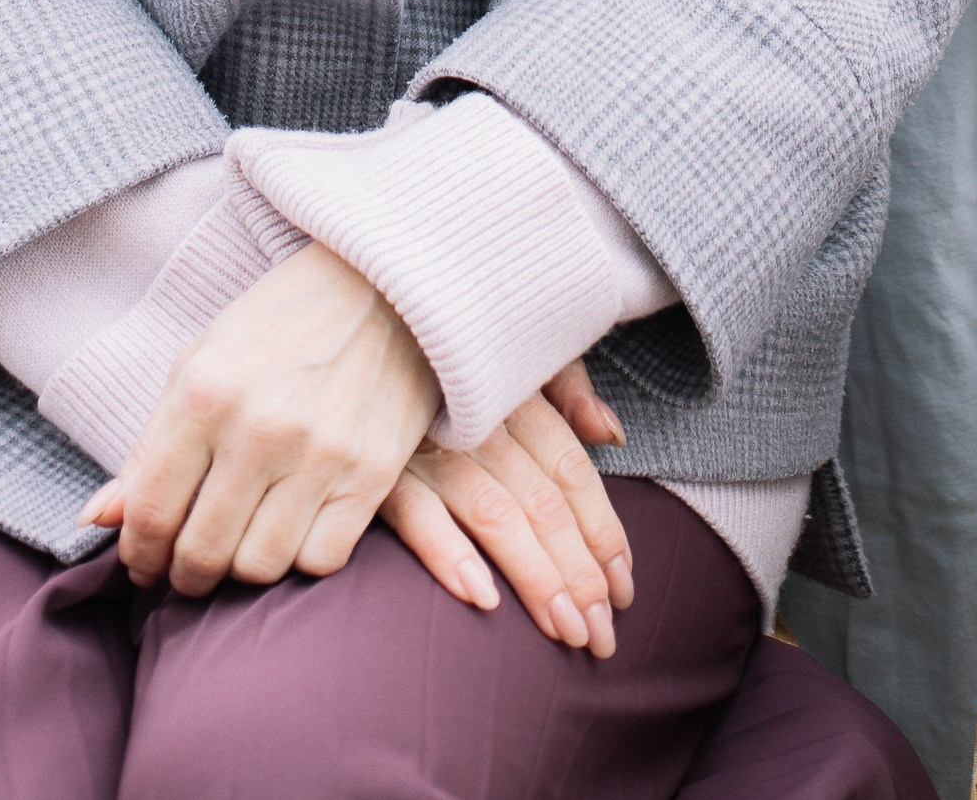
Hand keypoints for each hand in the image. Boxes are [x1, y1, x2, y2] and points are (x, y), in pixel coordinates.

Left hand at [86, 239, 433, 597]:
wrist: (383, 285)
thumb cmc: (279, 323)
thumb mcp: (201, 361)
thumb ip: (151, 446)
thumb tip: (94, 519)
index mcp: (205, 392)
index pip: (151, 512)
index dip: (139, 554)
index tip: (144, 562)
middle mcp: (259, 426)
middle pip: (202, 552)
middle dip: (185, 574)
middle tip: (190, 566)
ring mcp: (320, 452)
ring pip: (259, 566)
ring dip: (241, 569)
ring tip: (241, 544)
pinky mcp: (371, 472)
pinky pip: (320, 560)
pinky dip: (301, 558)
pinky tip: (295, 528)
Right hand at [379, 364, 637, 654]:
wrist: (352, 343)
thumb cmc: (437, 359)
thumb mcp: (510, 352)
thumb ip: (565, 387)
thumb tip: (611, 434)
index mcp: (513, 393)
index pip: (570, 469)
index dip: (603, 529)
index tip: (624, 586)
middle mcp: (477, 421)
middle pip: (543, 502)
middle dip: (579, 573)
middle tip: (602, 634)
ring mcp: (428, 446)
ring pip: (496, 516)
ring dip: (535, 577)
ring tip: (564, 630)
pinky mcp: (379, 472)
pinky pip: (418, 516)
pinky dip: (452, 555)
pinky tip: (484, 598)